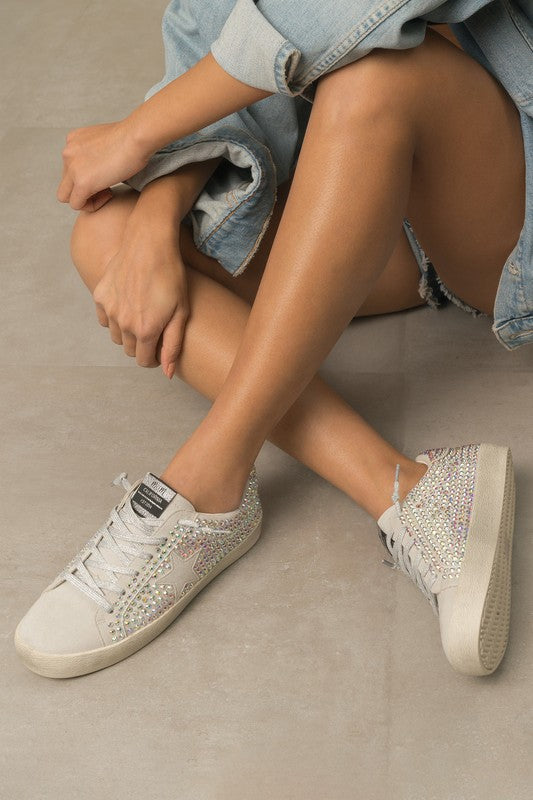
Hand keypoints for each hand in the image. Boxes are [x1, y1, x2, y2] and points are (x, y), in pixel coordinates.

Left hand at [57, 119, 151, 211]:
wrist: (137, 137)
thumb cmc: (132, 139)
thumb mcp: (107, 141)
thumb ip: (97, 153)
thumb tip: (101, 166)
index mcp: (73, 141)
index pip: (70, 167)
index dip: (87, 176)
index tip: (106, 174)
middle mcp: (68, 152)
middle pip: (66, 183)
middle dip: (84, 189)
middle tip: (107, 186)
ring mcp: (72, 168)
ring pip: (66, 196)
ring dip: (86, 199)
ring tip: (107, 192)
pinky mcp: (82, 183)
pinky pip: (77, 205)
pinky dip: (91, 205)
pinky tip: (109, 195)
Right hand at [92, 221, 188, 377]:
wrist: (149, 242)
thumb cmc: (171, 275)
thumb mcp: (181, 312)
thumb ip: (173, 345)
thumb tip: (167, 374)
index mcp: (146, 330)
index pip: (144, 361)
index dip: (155, 357)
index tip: (161, 347)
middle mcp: (123, 323)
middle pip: (130, 350)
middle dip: (142, 345)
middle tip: (154, 327)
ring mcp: (109, 309)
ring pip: (116, 336)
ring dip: (127, 332)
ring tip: (141, 314)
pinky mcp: (100, 295)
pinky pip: (103, 319)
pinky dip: (113, 318)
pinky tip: (127, 304)